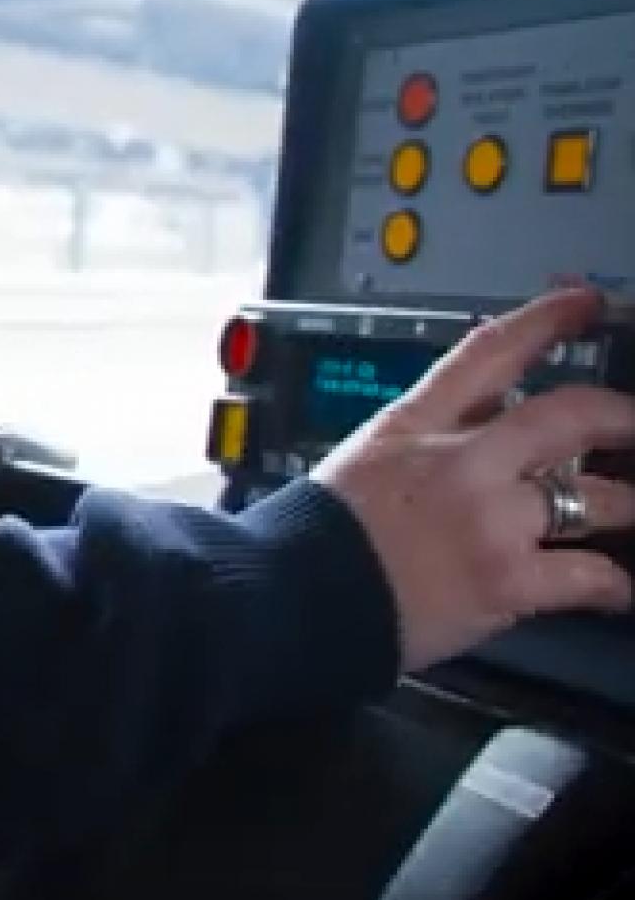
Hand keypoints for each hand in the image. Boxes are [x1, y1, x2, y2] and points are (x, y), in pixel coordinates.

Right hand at [315, 288, 634, 671]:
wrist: (296, 597)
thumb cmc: (322, 534)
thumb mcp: (367, 456)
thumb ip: (428, 439)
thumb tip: (483, 429)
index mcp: (416, 423)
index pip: (489, 351)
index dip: (545, 320)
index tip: (583, 302)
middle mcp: (462, 462)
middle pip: (569, 416)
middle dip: (622, 416)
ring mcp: (490, 520)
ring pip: (598, 498)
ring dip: (629, 506)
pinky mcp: (507, 581)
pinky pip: (590, 575)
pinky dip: (614, 585)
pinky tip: (619, 588)